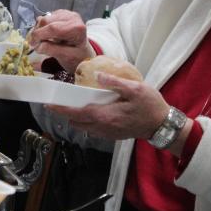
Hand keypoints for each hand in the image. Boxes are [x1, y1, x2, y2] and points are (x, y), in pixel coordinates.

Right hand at [28, 10, 94, 70]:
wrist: (82, 52)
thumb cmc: (77, 56)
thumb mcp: (66, 57)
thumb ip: (52, 50)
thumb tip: (38, 46)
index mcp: (77, 28)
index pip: (53, 28)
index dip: (39, 35)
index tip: (32, 45)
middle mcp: (73, 17)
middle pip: (46, 21)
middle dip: (37, 33)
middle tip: (35, 45)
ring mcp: (67, 13)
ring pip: (44, 18)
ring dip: (39, 30)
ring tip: (42, 41)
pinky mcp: (61, 13)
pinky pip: (45, 18)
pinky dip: (42, 27)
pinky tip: (47, 36)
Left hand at [49, 73, 184, 146]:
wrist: (163, 125)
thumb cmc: (151, 105)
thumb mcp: (135, 89)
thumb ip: (115, 82)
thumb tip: (97, 75)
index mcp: (105, 115)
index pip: (76, 113)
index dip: (61, 109)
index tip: (48, 104)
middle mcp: (103, 127)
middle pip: (76, 122)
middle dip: (65, 113)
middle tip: (59, 101)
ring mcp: (108, 133)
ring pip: (84, 128)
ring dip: (76, 118)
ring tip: (72, 105)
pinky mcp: (113, 135)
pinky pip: (93, 130)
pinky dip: (86, 122)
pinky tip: (90, 111)